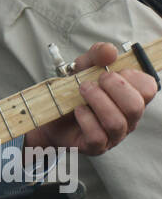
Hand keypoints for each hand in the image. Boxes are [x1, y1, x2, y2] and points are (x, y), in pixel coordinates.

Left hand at [24, 41, 156, 157]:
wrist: (50, 113)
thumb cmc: (74, 91)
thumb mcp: (84, 66)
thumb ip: (97, 55)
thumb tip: (110, 51)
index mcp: (132, 97)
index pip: (149, 88)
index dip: (132, 76)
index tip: (111, 71)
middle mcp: (128, 119)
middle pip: (136, 106)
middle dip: (113, 87)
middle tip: (95, 81)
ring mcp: (113, 135)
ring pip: (116, 122)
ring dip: (96, 101)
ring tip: (82, 91)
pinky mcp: (96, 147)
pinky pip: (97, 136)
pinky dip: (86, 119)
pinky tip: (78, 110)